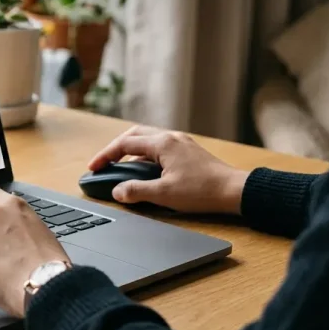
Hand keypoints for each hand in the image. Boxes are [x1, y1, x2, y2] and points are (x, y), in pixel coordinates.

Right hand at [88, 125, 248, 214]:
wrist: (235, 191)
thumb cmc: (202, 191)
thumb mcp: (163, 194)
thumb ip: (136, 191)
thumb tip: (117, 191)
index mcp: (162, 144)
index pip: (124, 144)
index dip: (105, 156)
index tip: (93, 167)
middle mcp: (171, 138)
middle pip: (134, 135)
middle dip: (115, 148)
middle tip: (104, 162)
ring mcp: (181, 143)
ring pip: (148, 141)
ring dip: (131, 151)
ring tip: (121, 168)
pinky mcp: (188, 152)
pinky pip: (160, 148)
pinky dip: (146, 156)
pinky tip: (145, 172)